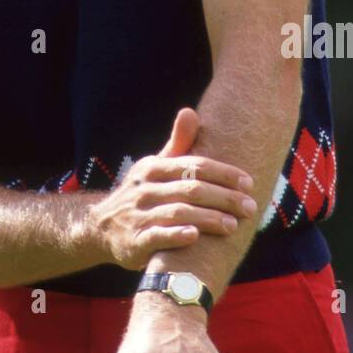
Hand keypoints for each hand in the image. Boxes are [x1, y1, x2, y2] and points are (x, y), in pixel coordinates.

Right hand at [86, 108, 256, 271]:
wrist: (102, 227)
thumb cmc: (142, 193)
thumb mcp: (155, 166)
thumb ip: (177, 144)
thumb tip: (190, 111)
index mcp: (153, 167)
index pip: (194, 165)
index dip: (223, 173)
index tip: (249, 183)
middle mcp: (144, 188)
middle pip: (190, 189)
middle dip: (224, 197)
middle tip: (250, 207)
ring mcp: (138, 214)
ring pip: (177, 212)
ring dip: (208, 218)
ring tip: (233, 225)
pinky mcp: (134, 241)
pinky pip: (157, 236)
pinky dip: (176, 235)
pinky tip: (195, 236)